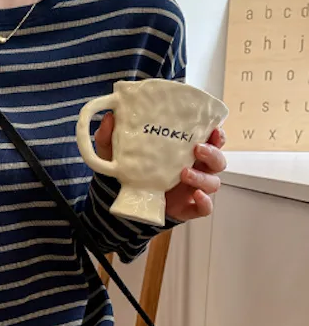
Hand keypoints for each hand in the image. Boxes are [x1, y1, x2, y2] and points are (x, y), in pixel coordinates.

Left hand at [94, 114, 227, 223]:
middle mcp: (194, 169)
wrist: (123, 206)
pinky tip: (196, 196)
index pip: (211, 140)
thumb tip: (108, 117)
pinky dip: (204, 202)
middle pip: (218, 160)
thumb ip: (110, 137)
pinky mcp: (188, 208)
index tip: (214, 128)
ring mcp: (192, 189)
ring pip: (213, 182)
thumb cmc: (128, 174)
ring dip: (203, 177)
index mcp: (184, 152)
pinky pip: (205, 208)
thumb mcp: (116, 154)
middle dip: (213, 153)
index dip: (217, 134)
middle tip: (197, 148)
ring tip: (184, 173)